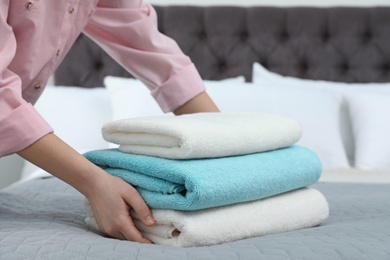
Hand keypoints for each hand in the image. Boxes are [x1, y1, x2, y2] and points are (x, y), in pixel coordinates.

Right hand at [17, 133, 154, 242]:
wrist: (93, 184)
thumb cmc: (113, 186)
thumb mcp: (131, 194)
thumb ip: (142, 209)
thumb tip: (152, 223)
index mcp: (120, 221)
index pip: (136, 239)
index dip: (146, 242)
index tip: (155, 242)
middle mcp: (111, 229)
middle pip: (129, 240)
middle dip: (140, 240)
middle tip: (152, 236)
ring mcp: (105, 229)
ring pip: (123, 238)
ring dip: (132, 237)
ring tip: (143, 230)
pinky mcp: (103, 227)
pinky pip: (116, 234)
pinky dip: (125, 233)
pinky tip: (130, 225)